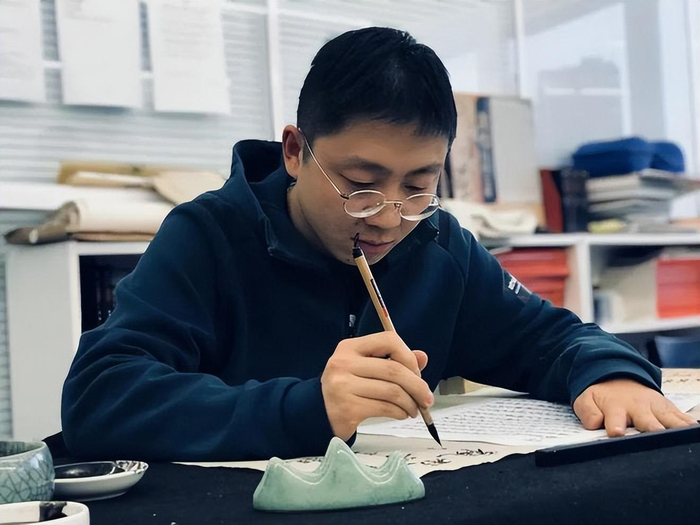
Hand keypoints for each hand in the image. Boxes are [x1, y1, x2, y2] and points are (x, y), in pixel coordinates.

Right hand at [321, 331, 433, 439]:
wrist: (318, 412)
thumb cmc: (347, 388)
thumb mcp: (366, 369)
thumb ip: (393, 361)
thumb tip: (422, 358)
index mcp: (350, 347)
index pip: (388, 340)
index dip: (408, 356)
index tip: (417, 373)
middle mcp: (343, 363)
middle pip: (394, 370)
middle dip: (417, 385)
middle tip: (426, 398)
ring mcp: (343, 386)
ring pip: (392, 391)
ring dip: (410, 403)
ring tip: (413, 409)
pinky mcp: (347, 408)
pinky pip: (385, 408)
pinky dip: (400, 412)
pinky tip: (401, 414)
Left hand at [573, 378, 697, 436]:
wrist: (617, 376)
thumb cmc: (603, 394)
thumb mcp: (586, 399)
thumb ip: (588, 412)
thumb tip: (594, 423)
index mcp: (616, 406)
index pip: (615, 418)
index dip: (615, 426)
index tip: (616, 432)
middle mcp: (639, 407)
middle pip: (650, 423)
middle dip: (654, 432)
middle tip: (658, 439)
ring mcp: (656, 408)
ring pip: (671, 421)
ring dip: (677, 430)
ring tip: (683, 439)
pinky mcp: (670, 409)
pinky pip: (683, 418)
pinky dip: (689, 425)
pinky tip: (693, 433)